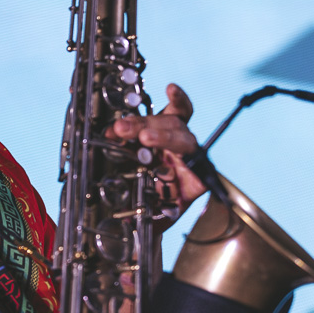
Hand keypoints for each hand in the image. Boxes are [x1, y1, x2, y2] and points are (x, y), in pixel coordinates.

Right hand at [105, 83, 205, 212]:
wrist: (155, 211)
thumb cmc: (159, 215)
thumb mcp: (158, 221)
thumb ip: (147, 219)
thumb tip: (126, 223)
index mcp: (194, 178)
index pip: (190, 157)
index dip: (172, 144)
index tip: (149, 140)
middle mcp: (188, 155)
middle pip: (177, 136)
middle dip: (155, 133)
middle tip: (136, 136)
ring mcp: (178, 139)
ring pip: (167, 122)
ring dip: (142, 123)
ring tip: (119, 128)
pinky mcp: (166, 129)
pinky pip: (178, 110)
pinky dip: (178, 99)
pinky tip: (172, 89)